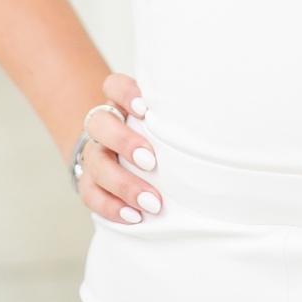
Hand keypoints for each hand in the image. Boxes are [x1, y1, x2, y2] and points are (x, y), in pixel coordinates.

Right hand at [73, 72, 161, 224]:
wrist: (119, 148)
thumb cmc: (154, 131)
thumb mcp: (162, 117)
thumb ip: (174, 115)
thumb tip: (214, 119)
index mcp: (120, 103)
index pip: (113, 86)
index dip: (125, 94)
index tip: (145, 108)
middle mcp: (102, 126)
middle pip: (100, 125)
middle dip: (124, 142)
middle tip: (151, 161)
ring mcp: (92, 154)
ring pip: (96, 164)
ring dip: (123, 184)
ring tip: (151, 201)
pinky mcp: (87, 180)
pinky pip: (90, 194)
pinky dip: (111, 206)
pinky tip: (133, 216)